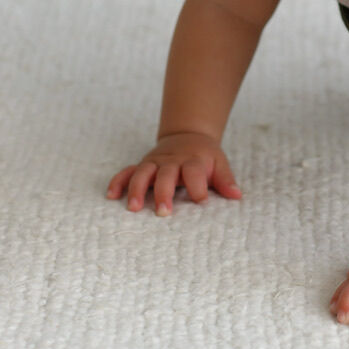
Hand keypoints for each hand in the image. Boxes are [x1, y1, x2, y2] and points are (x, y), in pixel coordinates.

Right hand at [105, 131, 242, 215]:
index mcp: (192, 161)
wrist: (189, 135)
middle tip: (162, 213)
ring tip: (132, 208)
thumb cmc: (205, 156)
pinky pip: (127, 171)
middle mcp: (172, 161)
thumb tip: (237, 196)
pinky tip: (111, 195)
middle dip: (163, 192)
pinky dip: (118, 181)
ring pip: (143, 172)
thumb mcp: (219, 163)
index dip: (198, 185)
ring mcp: (155, 162)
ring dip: (136, 188)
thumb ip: (225, 180)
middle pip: (166, 174)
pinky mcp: (143, 165)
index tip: (201, 201)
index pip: (194, 171)